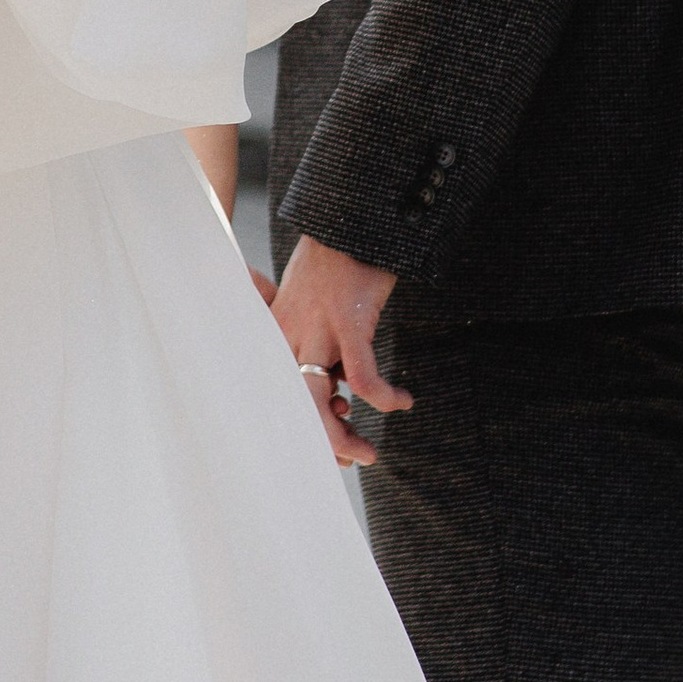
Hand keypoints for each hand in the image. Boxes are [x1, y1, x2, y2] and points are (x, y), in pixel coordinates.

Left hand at [270, 235, 406, 467]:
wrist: (350, 221)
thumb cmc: (334, 264)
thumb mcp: (311, 306)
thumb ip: (316, 346)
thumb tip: (337, 391)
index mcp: (280, 335)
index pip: (279, 394)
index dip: (301, 426)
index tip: (330, 437)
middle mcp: (290, 336)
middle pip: (292, 407)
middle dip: (320, 443)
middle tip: (350, 460)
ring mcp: (317, 330)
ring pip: (317, 403)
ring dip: (343, 438)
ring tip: (369, 453)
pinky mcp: (347, 323)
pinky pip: (364, 378)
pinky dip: (384, 397)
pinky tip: (402, 401)